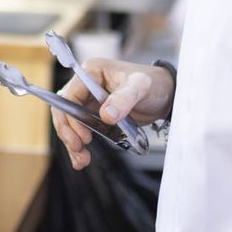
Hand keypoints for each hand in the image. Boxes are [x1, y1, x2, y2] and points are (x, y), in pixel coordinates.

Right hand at [52, 58, 174, 170]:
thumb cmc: (154, 83)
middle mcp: (86, 85)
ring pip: (70, 123)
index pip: (69, 95)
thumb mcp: (141, 87)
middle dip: (68, 132)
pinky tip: (83, 158)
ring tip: (81, 160)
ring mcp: (90, 101)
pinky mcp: (95, 115)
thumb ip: (123, 99)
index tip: (84, 135)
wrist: (166, 95)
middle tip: (79, 149)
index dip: (72, 117)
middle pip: (65, 110)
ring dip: (72, 142)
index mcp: (92, 71)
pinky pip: (81, 130)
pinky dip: (80, 145)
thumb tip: (106, 115)